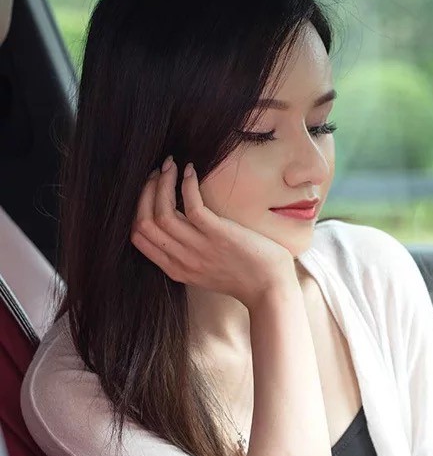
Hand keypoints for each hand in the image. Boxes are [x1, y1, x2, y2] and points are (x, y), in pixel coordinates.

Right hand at [130, 155, 295, 308]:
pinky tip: (190, 171)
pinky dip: (186, 184)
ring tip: (170, 166)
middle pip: (144, 222)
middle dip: (145, 191)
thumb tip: (180, 225)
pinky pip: (192, 206)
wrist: (271, 290)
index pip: (138, 237)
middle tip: (156, 172)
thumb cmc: (246, 277)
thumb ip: (188, 254)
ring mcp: (200, 248)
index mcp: (176, 269)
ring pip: (162, 212)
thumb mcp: (206, 271)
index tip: (149, 190)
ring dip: (162, 182)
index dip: (138, 208)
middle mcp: (183, 260)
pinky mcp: (219, 236)